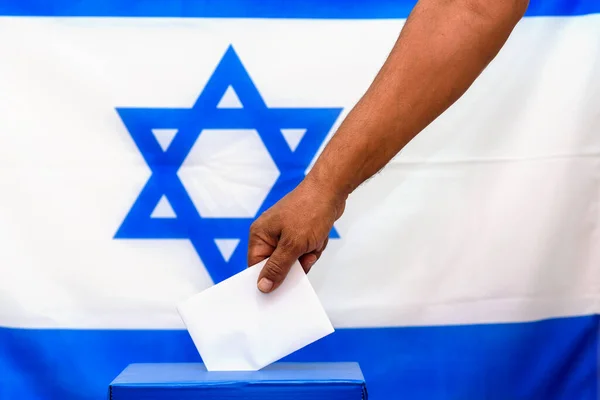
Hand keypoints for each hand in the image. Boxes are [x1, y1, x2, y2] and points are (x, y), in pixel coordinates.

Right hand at [247, 176, 345, 292]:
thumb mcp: (293, 245)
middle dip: (295, 264)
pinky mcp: (298, 232)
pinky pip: (304, 252)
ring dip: (307, 255)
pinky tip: (319, 237)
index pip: (256, 266)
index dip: (268, 278)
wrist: (331, 190)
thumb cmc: (309, 212)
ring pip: (294, 260)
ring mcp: (284, 233)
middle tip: (305, 255)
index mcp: (260, 235)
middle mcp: (269, 234)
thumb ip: (277, 268)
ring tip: (314, 241)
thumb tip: (262, 287)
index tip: (281, 289)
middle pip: (277, 266)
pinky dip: (314, 248)